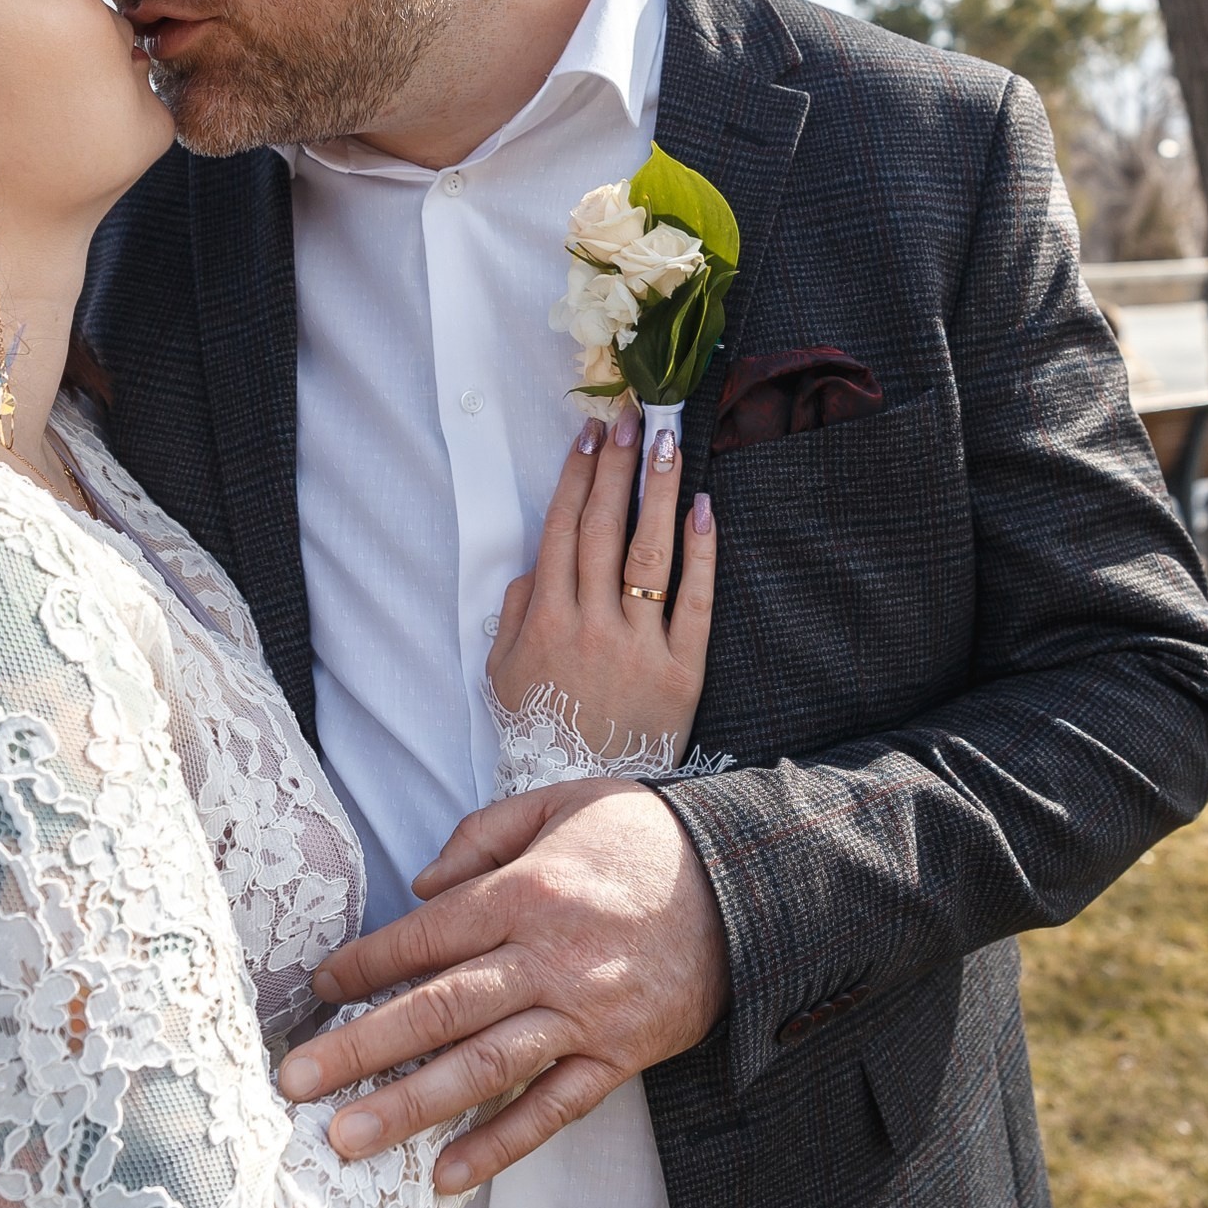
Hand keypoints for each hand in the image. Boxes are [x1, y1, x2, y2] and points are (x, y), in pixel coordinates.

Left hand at [277, 777, 728, 1193]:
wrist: (747, 881)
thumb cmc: (644, 836)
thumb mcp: (561, 802)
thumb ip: (482, 836)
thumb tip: (420, 889)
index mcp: (528, 891)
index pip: (425, 935)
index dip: (366, 963)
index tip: (319, 987)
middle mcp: (549, 957)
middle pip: (439, 1008)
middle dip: (360, 1047)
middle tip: (296, 1081)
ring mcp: (585, 1013)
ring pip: (484, 1066)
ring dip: (411, 1105)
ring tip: (349, 1138)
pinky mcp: (619, 1054)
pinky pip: (553, 1107)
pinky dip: (501, 1143)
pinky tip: (447, 1173)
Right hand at [487, 404, 717, 757]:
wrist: (587, 792)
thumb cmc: (542, 727)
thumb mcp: (504, 671)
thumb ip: (516, 609)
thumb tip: (537, 557)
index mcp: (546, 621)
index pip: (561, 529)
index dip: (574, 476)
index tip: (587, 434)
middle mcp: (591, 625)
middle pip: (603, 528)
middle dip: (616, 466)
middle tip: (629, 415)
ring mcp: (639, 647)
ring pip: (648, 553)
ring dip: (657, 492)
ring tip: (667, 443)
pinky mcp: (682, 671)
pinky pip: (694, 602)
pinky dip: (701, 553)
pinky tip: (704, 508)